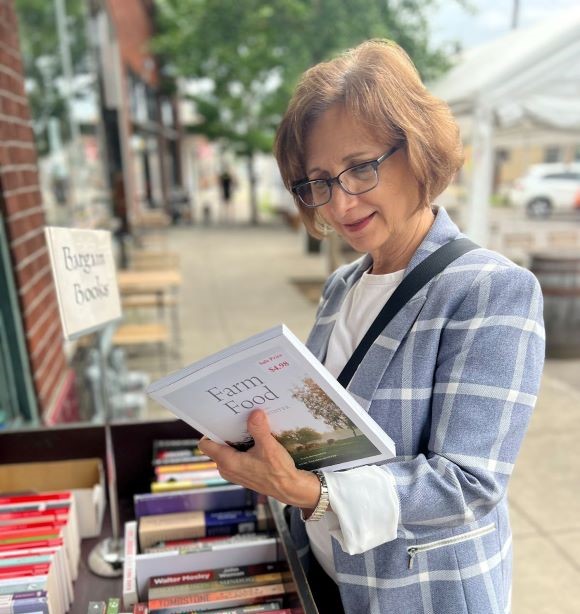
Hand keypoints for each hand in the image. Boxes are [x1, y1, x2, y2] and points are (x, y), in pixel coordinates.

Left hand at [198, 409, 319, 508]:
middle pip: (217, 444)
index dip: (210, 430)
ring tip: (248, 425)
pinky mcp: (243, 472)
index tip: (221, 418)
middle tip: (238, 417)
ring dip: (236, 438)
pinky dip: (243, 446)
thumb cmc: (278, 472)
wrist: (290, 489)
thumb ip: (259, 429)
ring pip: (227, 449)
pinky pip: (236, 455)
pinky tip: (256, 438)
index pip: (206, 444)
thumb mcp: (269, 447)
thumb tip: (254, 413)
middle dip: (226, 431)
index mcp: (227, 462)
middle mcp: (226, 468)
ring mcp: (234, 471)